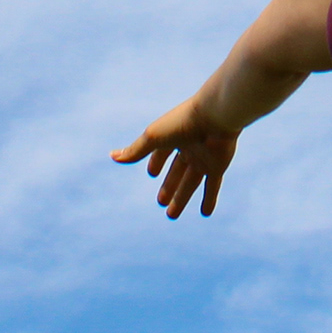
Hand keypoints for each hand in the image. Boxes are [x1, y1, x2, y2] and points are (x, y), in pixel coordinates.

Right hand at [110, 95, 241, 219]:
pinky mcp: (218, 166)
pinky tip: (205, 213)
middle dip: (169, 185)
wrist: (216, 117)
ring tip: (171, 215)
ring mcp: (204, 158)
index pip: (163, 151)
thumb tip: (113, 156)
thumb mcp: (154, 137)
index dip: (157, 161)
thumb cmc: (183, 123)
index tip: (152, 173)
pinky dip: (209, 199)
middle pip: (177, 171)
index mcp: (173, 136)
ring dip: (182, 198)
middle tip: (161, 202)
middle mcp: (189, 147)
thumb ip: (135, 150)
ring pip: (191, 182)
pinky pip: (213, 186)